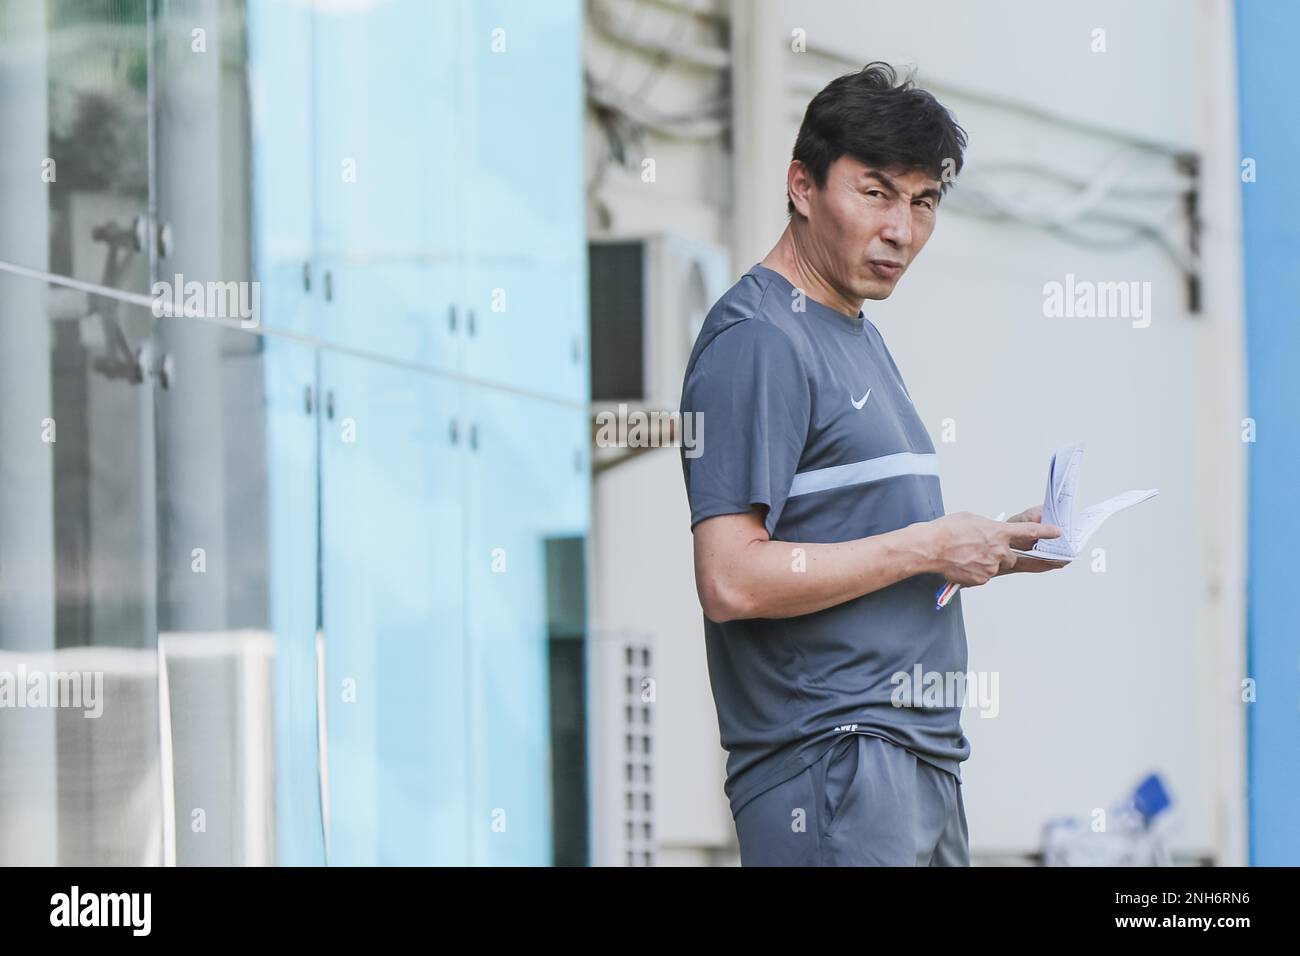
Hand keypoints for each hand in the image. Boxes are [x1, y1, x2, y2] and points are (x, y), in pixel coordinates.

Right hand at [924, 511, 1062, 587]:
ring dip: (987, 562)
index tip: (1058, 534)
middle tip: (985, 549)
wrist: (929, 548)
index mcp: (999, 532)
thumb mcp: (972, 520)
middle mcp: (999, 550)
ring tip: (966, 555)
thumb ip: (989, 528)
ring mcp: (991, 567)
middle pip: (1013, 556)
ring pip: (997, 567)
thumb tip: (993, 535)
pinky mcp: (982, 579)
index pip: (1029, 533)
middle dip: (1003, 554)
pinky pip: (984, 576)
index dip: (1046, 533)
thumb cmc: (947, 530)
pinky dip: (976, 571)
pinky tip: (962, 564)